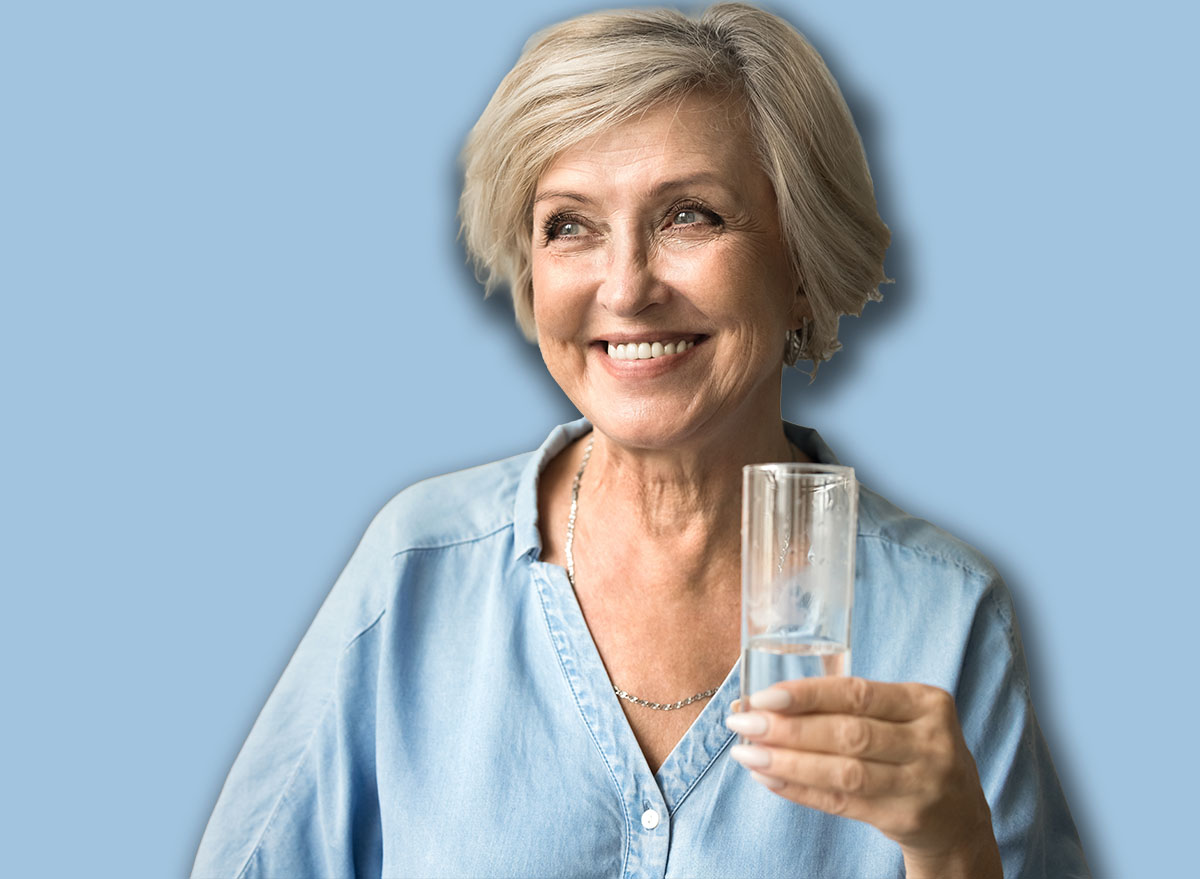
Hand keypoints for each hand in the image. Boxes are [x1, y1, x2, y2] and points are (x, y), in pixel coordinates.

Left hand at [726, 678, 1001, 878]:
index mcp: (926, 703)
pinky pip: (842, 803)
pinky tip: (769, 778)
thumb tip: (762, 701)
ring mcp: (922, 784)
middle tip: (743, 722)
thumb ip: (845, 706)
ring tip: (747, 753)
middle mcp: (930, 742)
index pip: (857, 693)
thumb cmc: (913, 752)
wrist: (960, 817)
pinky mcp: (906, 818)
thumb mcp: (902, 718)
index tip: (764, 696)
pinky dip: (800, 790)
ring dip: (788, 762)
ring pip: (843, 772)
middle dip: (788, 728)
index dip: (808, 694)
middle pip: (848, 734)